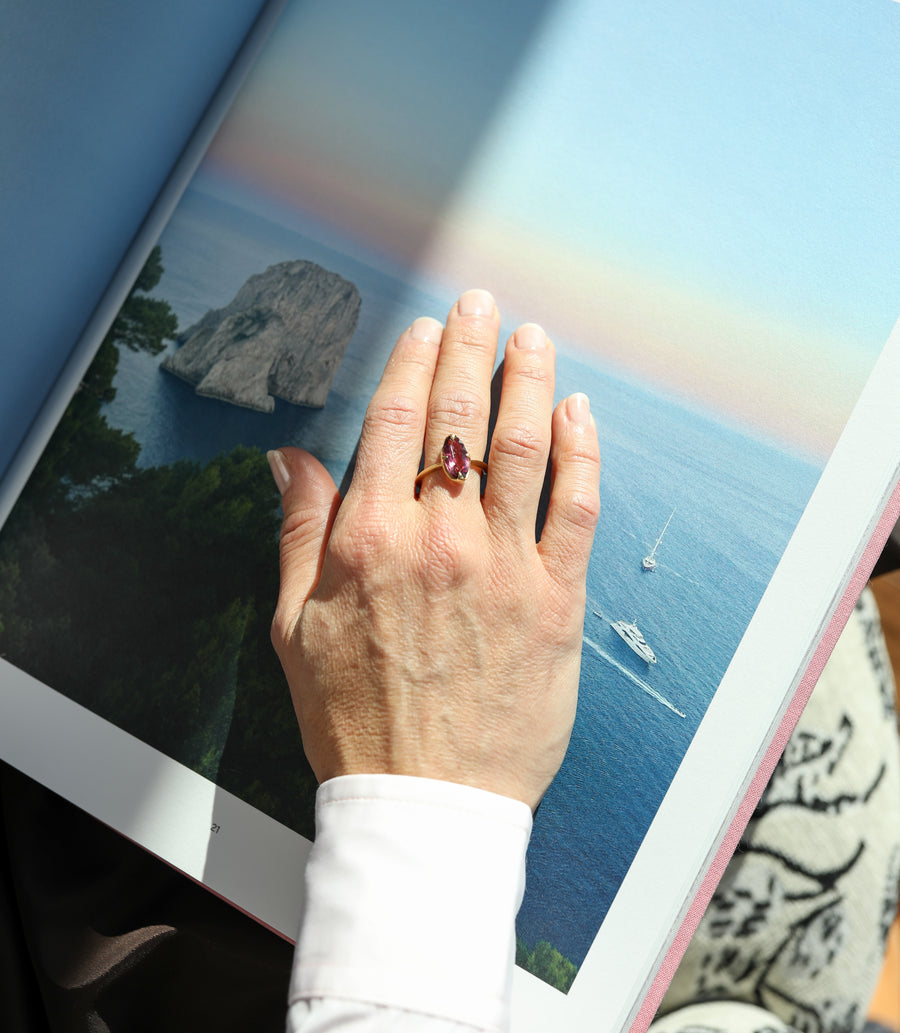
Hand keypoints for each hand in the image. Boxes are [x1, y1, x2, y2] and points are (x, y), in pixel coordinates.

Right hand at [269, 289, 599, 809]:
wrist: (426, 800)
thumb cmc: (353, 717)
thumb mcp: (293, 626)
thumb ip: (298, 531)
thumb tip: (289, 458)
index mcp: (370, 542)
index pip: (395, 424)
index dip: (413, 364)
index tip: (427, 327)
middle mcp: (440, 542)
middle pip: (460, 420)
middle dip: (471, 348)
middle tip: (481, 303)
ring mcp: (505, 569)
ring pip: (523, 449)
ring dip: (530, 382)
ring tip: (533, 338)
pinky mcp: (556, 603)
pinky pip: (577, 510)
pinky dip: (581, 455)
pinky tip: (579, 415)